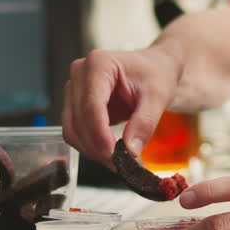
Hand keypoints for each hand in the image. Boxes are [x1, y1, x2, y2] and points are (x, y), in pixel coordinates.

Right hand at [61, 46, 182, 166]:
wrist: (153, 68)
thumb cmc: (155, 74)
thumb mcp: (158, 97)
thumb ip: (144, 123)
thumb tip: (130, 151)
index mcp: (99, 64)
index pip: (91, 105)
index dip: (100, 134)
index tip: (114, 156)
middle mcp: (80, 73)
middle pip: (78, 119)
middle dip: (97, 147)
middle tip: (120, 165)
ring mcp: (74, 88)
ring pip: (71, 129)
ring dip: (91, 150)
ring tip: (116, 161)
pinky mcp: (75, 104)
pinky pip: (75, 131)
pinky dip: (89, 146)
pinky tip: (108, 152)